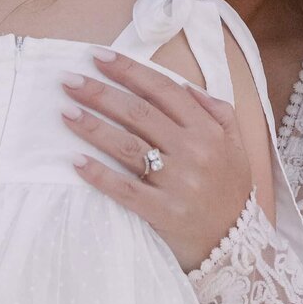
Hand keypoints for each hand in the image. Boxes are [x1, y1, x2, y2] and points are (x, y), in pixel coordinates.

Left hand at [60, 51, 254, 271]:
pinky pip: (124, 189)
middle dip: (100, 93)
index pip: (163, 90)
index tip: (99, 58)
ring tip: (65, 112)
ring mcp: (177, 183)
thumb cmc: (230, 190)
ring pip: (127, 146)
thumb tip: (184, 84)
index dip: (129, 71)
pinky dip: (98, 174)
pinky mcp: (163, 212)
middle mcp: (193, 151)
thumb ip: (216, 110)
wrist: (237, 246)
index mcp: (208, 130)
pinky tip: (75, 160)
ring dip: (92, 126)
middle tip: (69, 80)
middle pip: (138, 114)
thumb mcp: (236, 144)